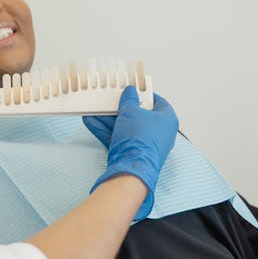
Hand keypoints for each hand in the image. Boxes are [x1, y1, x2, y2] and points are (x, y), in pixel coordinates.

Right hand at [82, 87, 177, 219]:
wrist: (131, 169)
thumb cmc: (139, 138)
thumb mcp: (131, 112)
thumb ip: (129, 100)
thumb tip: (130, 91)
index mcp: (166, 119)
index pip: (158, 101)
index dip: (144, 94)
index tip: (133, 89)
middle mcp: (158, 132)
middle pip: (138, 115)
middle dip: (121, 107)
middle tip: (110, 98)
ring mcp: (144, 144)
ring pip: (125, 126)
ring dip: (109, 118)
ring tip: (94, 108)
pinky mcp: (131, 153)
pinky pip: (118, 137)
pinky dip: (105, 130)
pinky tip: (90, 121)